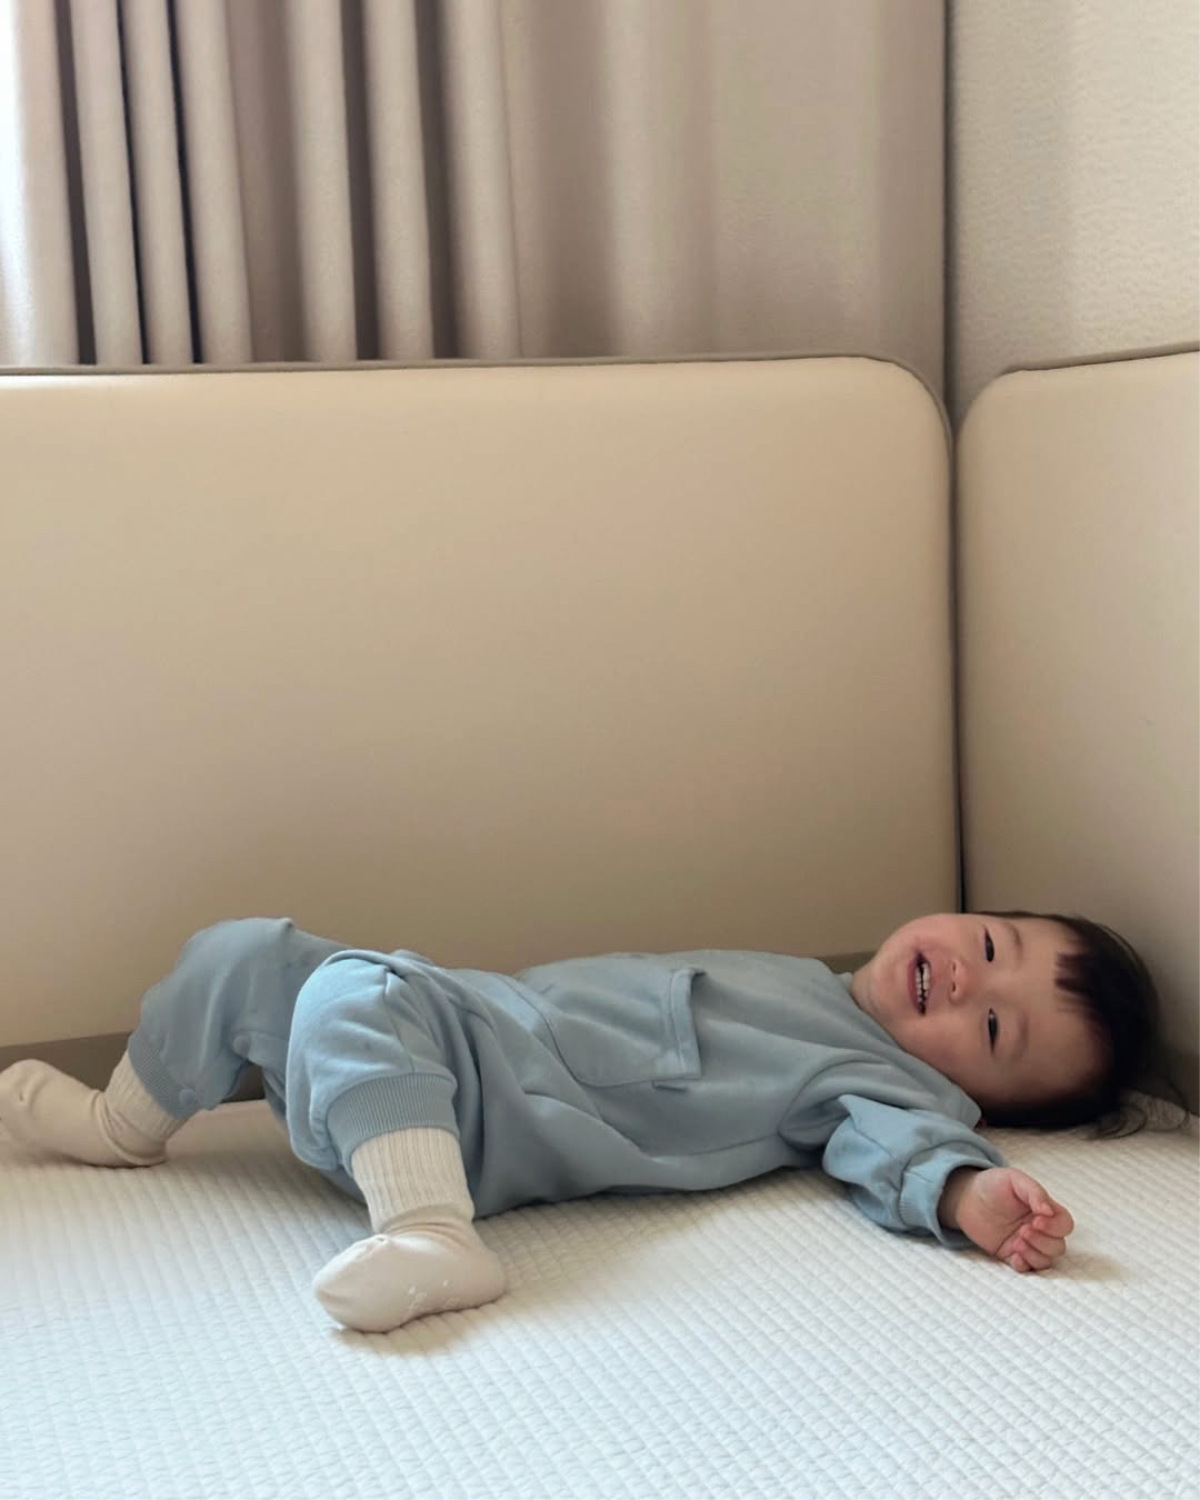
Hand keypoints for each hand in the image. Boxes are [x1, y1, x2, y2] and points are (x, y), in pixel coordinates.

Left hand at [942, 1166, 1074, 1272]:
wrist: (965, 1197)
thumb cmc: (992, 1185)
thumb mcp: (1013, 1179)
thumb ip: (1034, 1192)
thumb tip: (1049, 1211)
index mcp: (1044, 1211)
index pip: (1064, 1224)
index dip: (1055, 1226)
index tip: (1036, 1220)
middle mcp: (1039, 1229)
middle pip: (1058, 1246)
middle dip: (1043, 1242)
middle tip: (1023, 1231)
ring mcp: (1026, 1244)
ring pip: (1046, 1260)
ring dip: (1035, 1254)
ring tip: (1017, 1242)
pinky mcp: (1011, 1255)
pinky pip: (1027, 1268)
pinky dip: (1025, 1265)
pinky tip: (1014, 1256)